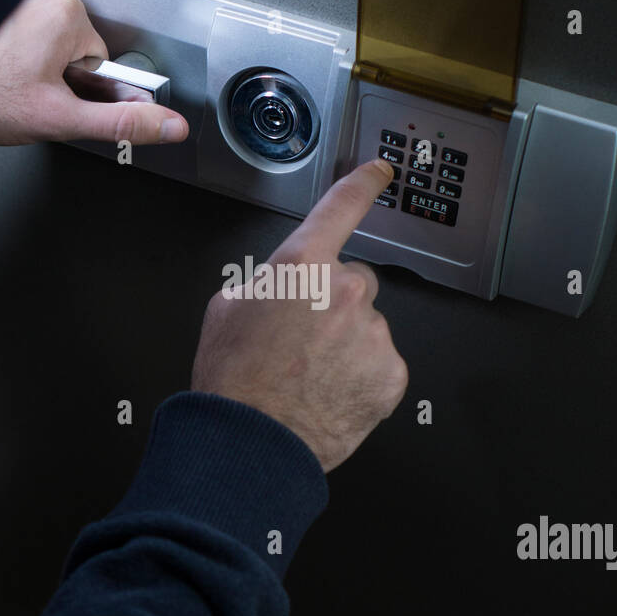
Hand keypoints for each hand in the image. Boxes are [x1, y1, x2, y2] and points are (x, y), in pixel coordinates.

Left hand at [0, 0, 188, 146]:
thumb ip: (122, 123)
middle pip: (72, 40)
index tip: (51, 91)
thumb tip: (169, 125)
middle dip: (55, 68)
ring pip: (44, 32)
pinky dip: (11, 42)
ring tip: (8, 75)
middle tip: (28, 87)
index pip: (96, 56)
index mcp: (68, 15)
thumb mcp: (63, 119)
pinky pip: (19, 20)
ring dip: (32, 55)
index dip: (76, 83)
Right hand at [191, 159, 408, 471]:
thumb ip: (265, 282)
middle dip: (333, 302)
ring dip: (347, 344)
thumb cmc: (233, 381)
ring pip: (367, 327)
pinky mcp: (390, 375)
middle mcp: (344, 293)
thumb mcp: (226, 309)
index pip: (341, 208)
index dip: (363, 185)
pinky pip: (381, 364)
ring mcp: (372, 335)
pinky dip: (362, 376)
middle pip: (354, 281)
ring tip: (310, 375)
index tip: (380, 172)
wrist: (249, 444)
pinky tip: (330, 392)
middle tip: (302, 339)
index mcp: (302, 266)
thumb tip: (279, 285)